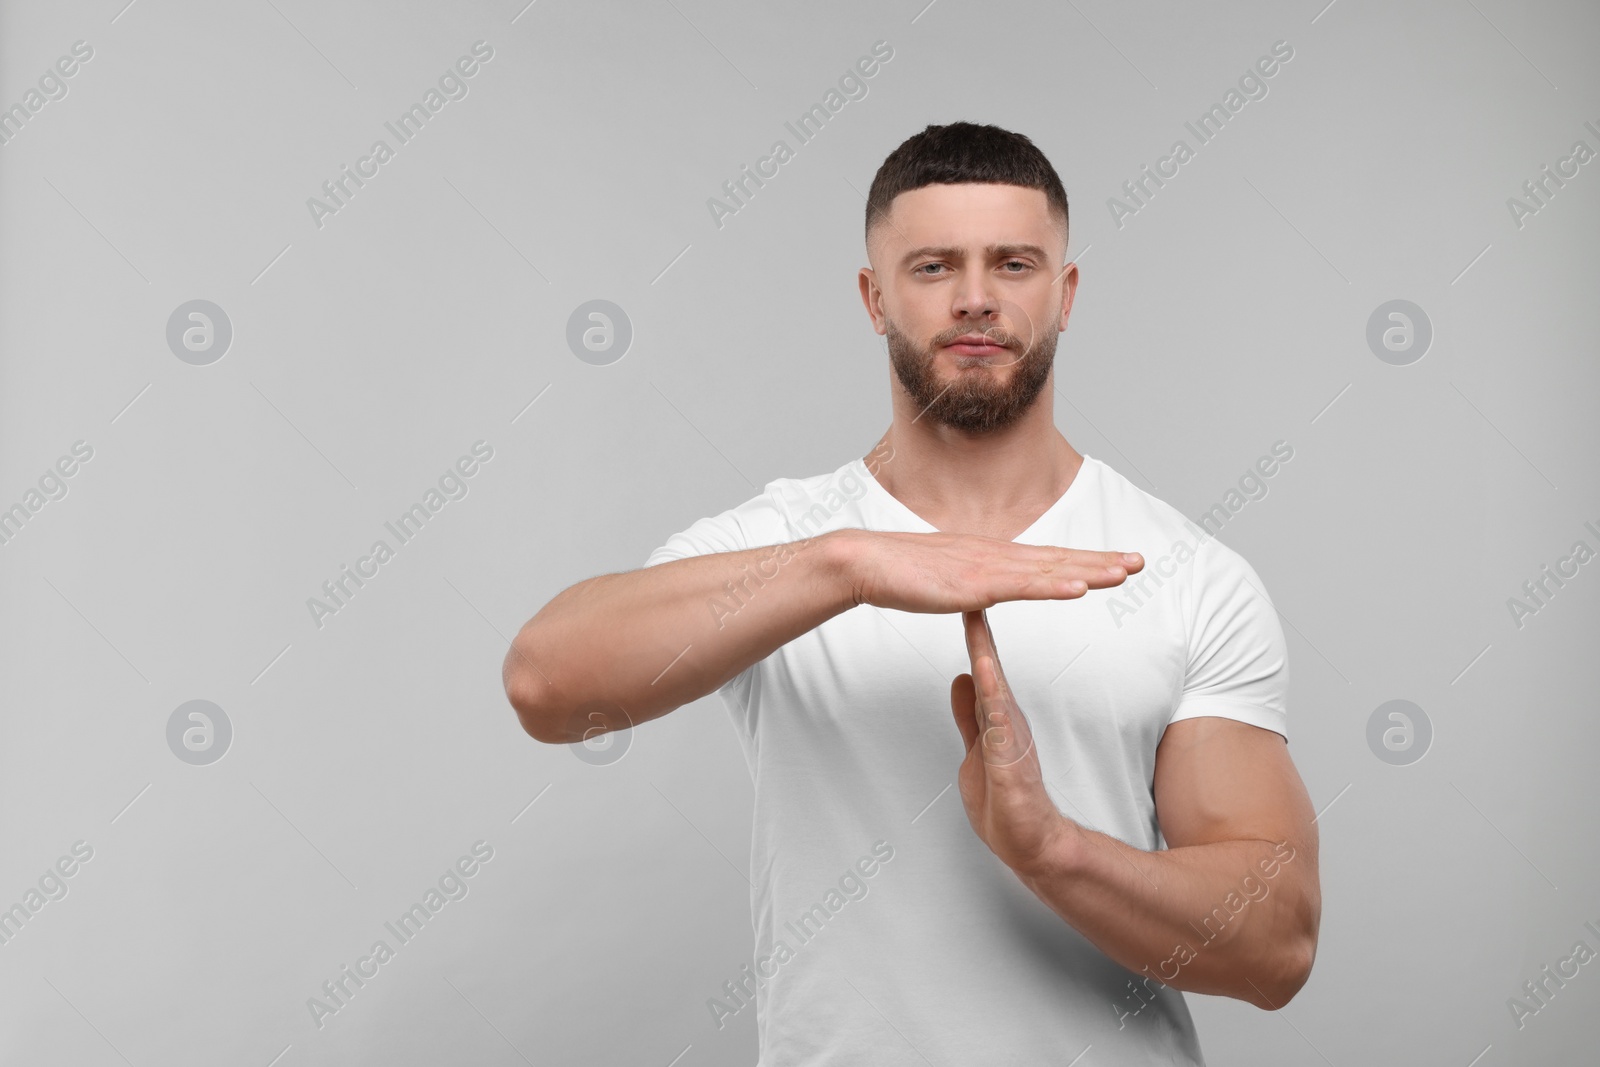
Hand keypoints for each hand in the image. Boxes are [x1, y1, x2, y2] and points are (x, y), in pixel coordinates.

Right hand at [836, 529, 1141, 614]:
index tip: (1117, 562)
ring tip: (1123, 572)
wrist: (866, 562)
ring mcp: (987, 568)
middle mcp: (996, 557)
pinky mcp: (973, 584)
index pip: (1047, 559)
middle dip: (1101, 561)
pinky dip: (1054, 586)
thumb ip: (969, 584)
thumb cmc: (898, 573)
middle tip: (1140, 562)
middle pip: (1058, 560)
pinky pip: (1022, 587)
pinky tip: (1079, 588)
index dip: (1084, 560)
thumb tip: (983, 592)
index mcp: (991, 556)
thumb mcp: (945, 580)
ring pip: (1048, 570)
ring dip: (1089, 571)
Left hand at [950, 609, 1075, 876]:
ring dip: (986, 654)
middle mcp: (1007, 718)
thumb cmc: (1005, 799)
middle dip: (981, 628)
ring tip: (976, 621)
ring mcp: (1010, 738)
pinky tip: (984, 676)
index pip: (982, 665)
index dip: (972, 632)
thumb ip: (970, 713)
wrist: (1030, 842)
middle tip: (973, 587)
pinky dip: (992, 698)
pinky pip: (1000, 725)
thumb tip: (961, 678)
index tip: (960, 597)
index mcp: (997, 714)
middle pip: (991, 666)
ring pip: (996, 688)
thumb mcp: (977, 746)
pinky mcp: (1011, 760)